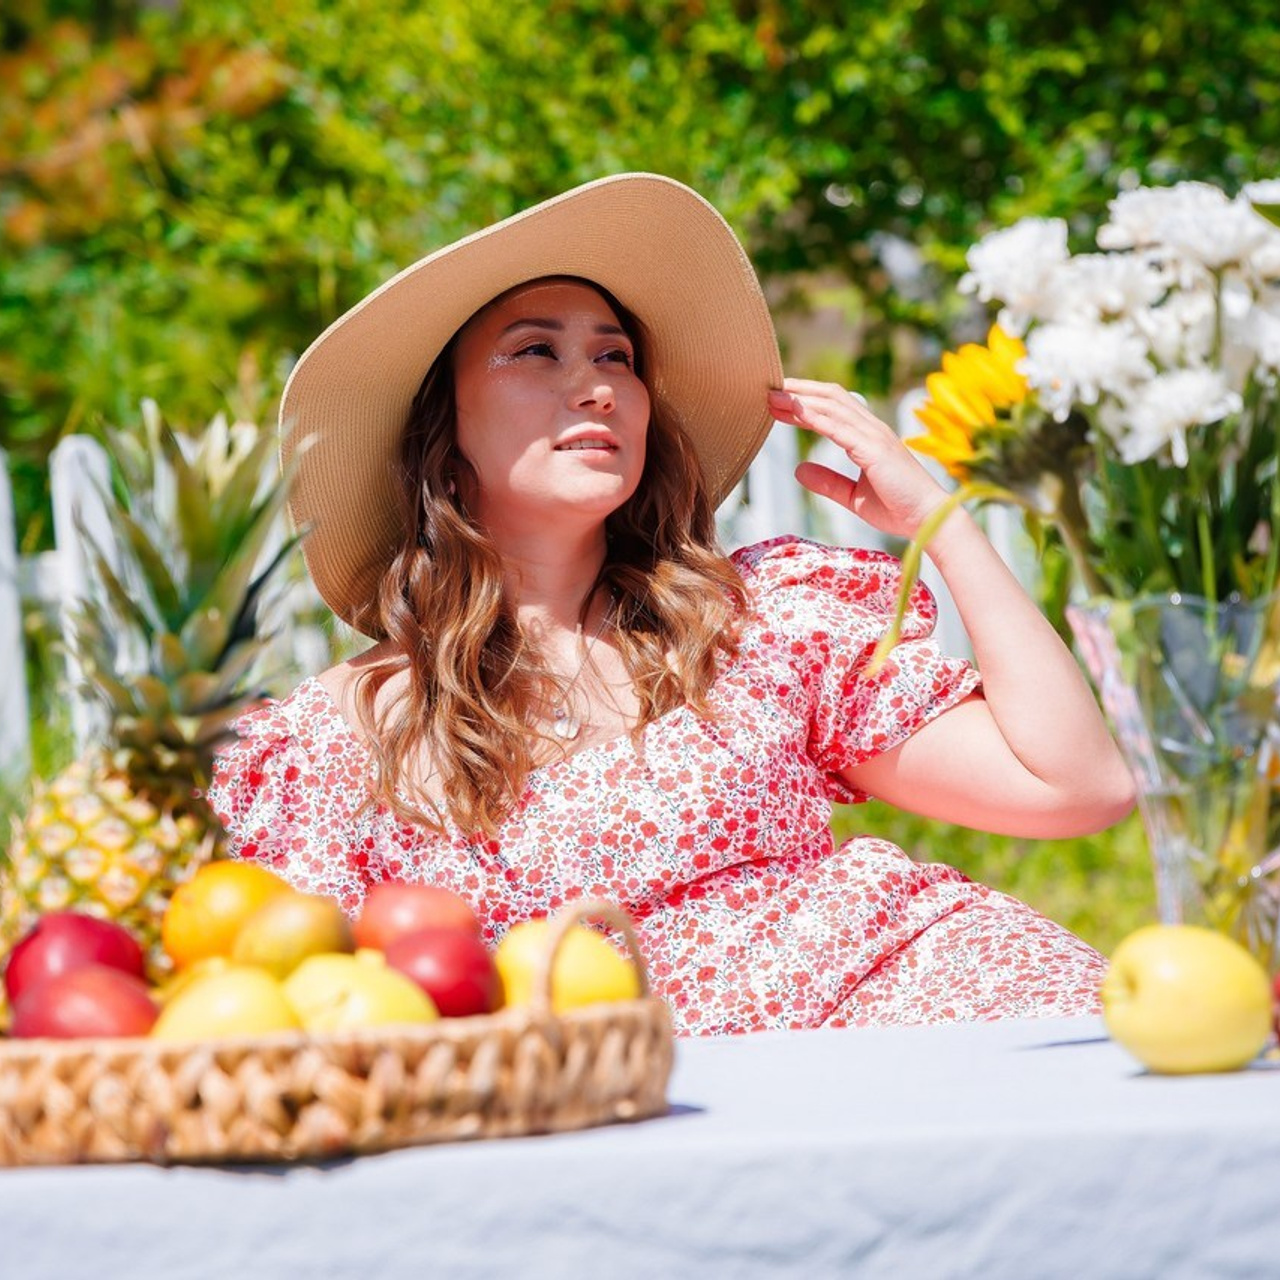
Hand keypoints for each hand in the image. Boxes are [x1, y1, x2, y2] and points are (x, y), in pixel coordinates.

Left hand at [769, 378, 949, 540]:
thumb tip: (799, 471)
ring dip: (801, 399)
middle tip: (770, 390)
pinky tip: (795, 411)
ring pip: (832, 406)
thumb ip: (828, 482)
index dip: (806, 402)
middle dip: (800, 391)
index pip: (834, 408)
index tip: (780, 403)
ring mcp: (874, 436)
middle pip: (831, 398)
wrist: (927, 519)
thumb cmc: (898, 508)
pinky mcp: (874, 449)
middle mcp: (872, 429)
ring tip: (774, 397)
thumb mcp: (853, 496)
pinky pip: (839, 428)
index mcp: (869, 437)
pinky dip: (815, 416)